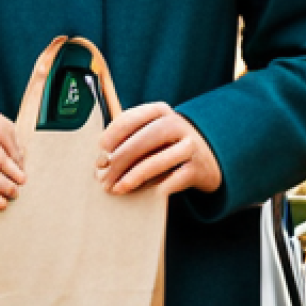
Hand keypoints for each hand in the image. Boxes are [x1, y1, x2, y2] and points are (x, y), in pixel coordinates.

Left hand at [95, 102, 221, 197]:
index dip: (111, 137)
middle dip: (119, 160)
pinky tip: (144, 195)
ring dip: (134, 177)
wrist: (205, 159)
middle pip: (142, 140)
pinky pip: (174, 179)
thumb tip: (101, 161)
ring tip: (118, 188)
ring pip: (158, 161)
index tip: (100, 155)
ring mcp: (190, 145)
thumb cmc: (166, 145)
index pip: (129, 119)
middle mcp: (176, 123)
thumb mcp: (150, 133)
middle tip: (103, 177)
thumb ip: (127, 140)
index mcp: (159, 110)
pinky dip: (157, 188)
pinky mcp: (198, 168)